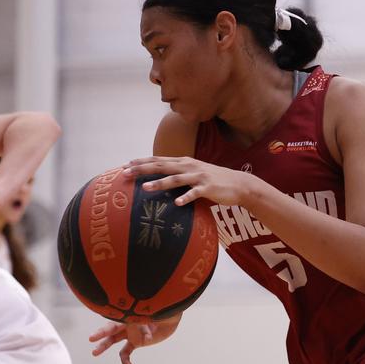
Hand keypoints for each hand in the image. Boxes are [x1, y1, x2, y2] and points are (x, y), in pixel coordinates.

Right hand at [88, 315, 179, 363]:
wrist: (169, 321)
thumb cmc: (161, 314)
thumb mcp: (156, 317)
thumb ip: (149, 324)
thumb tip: (143, 335)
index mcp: (130, 316)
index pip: (116, 319)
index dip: (108, 325)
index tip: (97, 331)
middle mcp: (126, 324)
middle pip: (110, 329)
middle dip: (100, 333)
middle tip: (91, 338)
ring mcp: (129, 334)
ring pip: (113, 340)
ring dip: (103, 346)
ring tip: (94, 352)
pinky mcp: (135, 343)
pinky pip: (126, 352)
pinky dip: (126, 361)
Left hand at [124, 156, 254, 206]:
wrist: (239, 184)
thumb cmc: (213, 181)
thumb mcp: (194, 173)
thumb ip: (179, 174)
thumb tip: (160, 179)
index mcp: (184, 162)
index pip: (159, 160)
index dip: (142, 162)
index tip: (125, 165)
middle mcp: (189, 166)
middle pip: (162, 166)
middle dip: (142, 169)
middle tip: (125, 173)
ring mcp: (198, 177)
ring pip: (175, 179)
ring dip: (159, 183)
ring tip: (145, 188)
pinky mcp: (208, 188)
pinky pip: (195, 193)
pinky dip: (185, 197)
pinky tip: (176, 203)